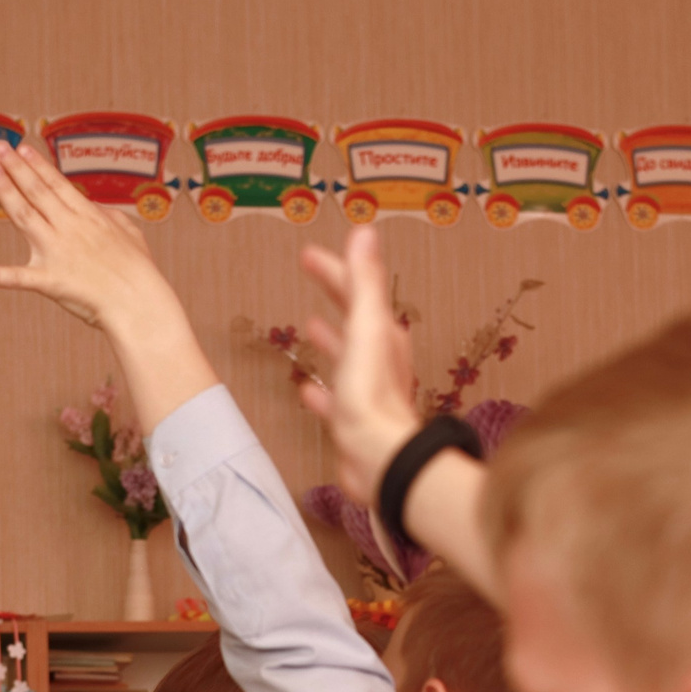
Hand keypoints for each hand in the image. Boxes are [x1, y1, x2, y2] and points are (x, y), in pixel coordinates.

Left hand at [0, 144, 181, 335]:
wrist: (140, 303)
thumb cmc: (139, 271)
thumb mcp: (130, 233)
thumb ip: (109, 216)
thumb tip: (94, 207)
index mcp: (88, 217)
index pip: (57, 184)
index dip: (37, 165)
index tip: (22, 148)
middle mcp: (69, 227)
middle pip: (36, 192)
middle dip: (15, 168)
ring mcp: (57, 252)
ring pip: (23, 216)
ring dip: (5, 191)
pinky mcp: (50, 281)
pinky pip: (18, 278)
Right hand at [295, 227, 424, 508]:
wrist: (378, 458)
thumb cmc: (371, 397)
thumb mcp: (365, 330)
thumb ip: (364, 283)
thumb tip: (365, 233)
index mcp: (383, 334)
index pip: (357, 288)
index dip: (334, 267)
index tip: (309, 254)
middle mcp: (380, 359)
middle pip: (354, 315)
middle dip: (333, 292)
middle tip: (311, 273)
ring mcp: (368, 389)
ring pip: (346, 355)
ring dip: (330, 339)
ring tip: (310, 325)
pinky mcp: (355, 419)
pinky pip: (334, 397)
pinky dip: (320, 388)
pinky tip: (307, 390)